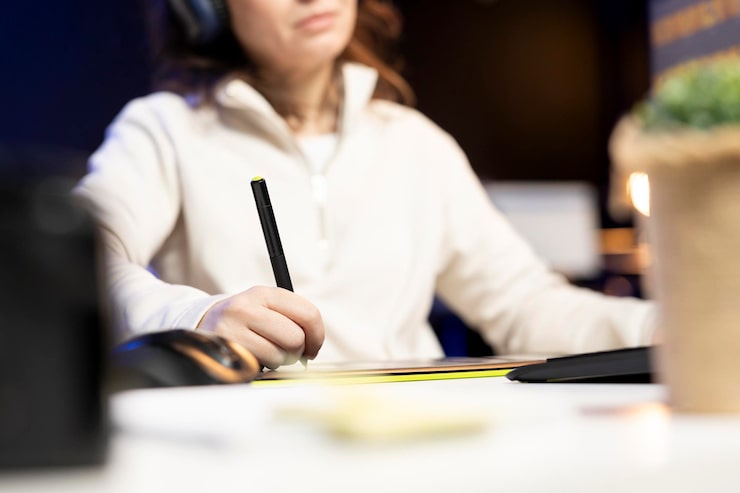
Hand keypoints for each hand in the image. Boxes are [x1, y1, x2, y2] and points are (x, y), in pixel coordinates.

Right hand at [197, 286, 324, 368]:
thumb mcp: (266, 308)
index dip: (317, 336)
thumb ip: (293, 318)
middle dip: (298, 351)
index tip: (313, 347)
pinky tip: (254, 358)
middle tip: (290, 353)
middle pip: (295, 337)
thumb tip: (314, 344)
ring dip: (279, 361)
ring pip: (280, 355)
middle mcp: (248, 306)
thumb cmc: (246, 321)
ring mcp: (233, 327)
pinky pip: (261, 366)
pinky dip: (264, 367)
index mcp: (265, 293)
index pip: (308, 313)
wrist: (204, 325)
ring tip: (266, 353)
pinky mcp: (226, 348)